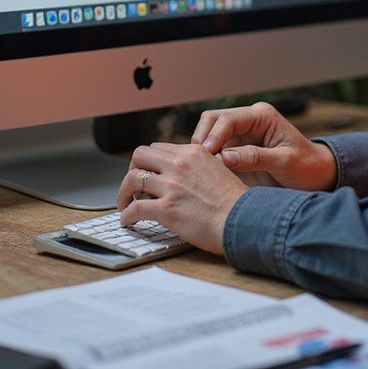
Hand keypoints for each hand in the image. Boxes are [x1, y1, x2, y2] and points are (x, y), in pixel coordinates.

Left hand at [116, 142, 246, 254]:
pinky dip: (127, 215)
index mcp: (193, 152)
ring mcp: (172, 186)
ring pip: (132, 179)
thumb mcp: (218, 170)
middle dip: (132, 170)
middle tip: (133, 185)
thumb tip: (183, 177)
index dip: (150, 162)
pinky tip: (128, 221)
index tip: (148, 173)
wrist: (244, 220)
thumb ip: (198, 168)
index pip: (159, 147)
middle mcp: (180, 164)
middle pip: (139, 155)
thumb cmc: (236, 202)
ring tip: (125, 203)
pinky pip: (135, 208)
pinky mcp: (166, 209)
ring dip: (123, 193)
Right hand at [191, 101, 337, 191]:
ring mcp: (242, 134)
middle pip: (213, 120)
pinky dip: (208, 159)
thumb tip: (225, 157)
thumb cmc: (307, 166)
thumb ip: (256, 157)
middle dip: (202, 139)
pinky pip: (216, 149)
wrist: (318, 176)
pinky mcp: (238, 149)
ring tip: (198, 169)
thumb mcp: (285, 162)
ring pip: (210, 133)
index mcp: (262, 116)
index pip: (228, 119)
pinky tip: (205, 173)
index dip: (214, 135)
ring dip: (202, 149)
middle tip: (197, 162)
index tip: (205, 153)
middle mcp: (249, 120)